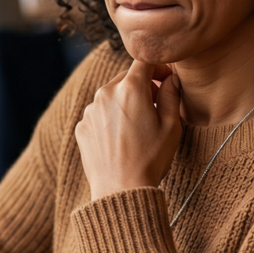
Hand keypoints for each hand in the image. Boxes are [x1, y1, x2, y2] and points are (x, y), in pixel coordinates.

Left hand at [75, 61, 182, 201]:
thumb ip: (172, 96)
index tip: (166, 78)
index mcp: (130, 89)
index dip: (158, 66)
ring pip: (111, 96)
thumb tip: (171, 80)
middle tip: (157, 104)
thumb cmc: (151, 159)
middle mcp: (105, 93)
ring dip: (125, 102)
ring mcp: (90, 110)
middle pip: (126, 78)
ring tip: (139, 126)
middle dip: (143, 86)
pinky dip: (111, 118)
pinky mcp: (82, 127)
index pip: (144, 61)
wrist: (121, 190)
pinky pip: (99, 114)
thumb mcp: (171, 126)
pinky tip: (122, 138)